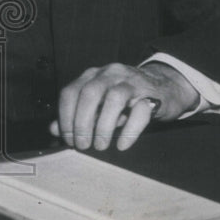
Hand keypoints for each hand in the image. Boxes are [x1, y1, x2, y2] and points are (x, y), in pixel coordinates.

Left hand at [51, 62, 198, 151]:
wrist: (165, 87)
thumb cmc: (127, 99)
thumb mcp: (99, 105)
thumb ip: (76, 114)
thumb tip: (54, 129)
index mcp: (93, 75)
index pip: (71, 92)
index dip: (65, 117)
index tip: (68, 138)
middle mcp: (110, 74)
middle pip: (90, 93)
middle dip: (82, 122)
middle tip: (82, 145)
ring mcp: (132, 82)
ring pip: (114, 98)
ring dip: (103, 125)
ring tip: (100, 146)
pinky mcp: (153, 95)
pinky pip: (141, 110)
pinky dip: (129, 130)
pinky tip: (122, 145)